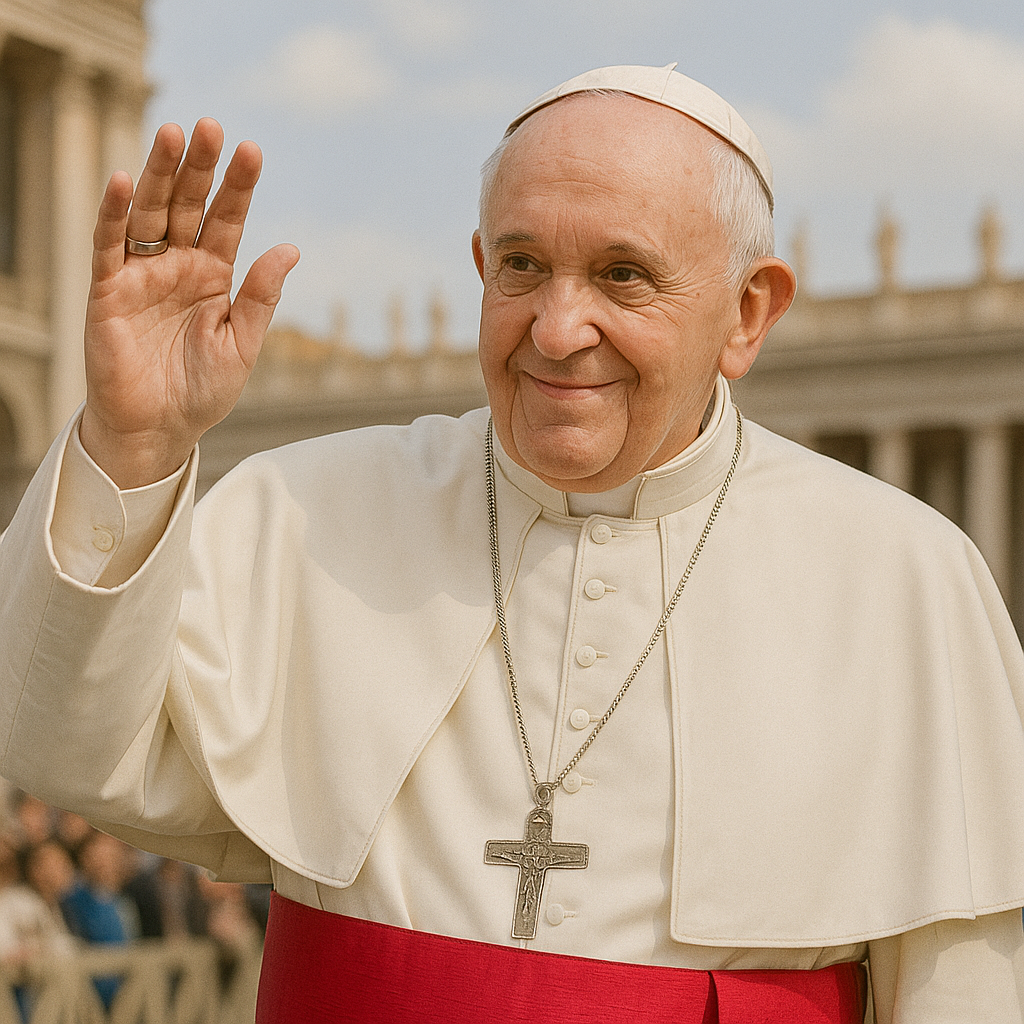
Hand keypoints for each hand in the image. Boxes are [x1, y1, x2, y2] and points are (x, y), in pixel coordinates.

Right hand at [80, 118, 299, 486]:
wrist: (158, 429)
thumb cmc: (202, 389)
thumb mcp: (242, 344)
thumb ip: (261, 297)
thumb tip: (291, 248)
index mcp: (214, 275)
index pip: (228, 219)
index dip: (239, 186)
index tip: (253, 150)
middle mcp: (178, 265)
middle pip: (188, 204)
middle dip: (198, 166)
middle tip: (210, 126)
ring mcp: (142, 274)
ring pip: (150, 213)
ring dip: (159, 174)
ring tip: (172, 133)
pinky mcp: (108, 290)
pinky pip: (109, 244)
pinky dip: (115, 212)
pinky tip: (126, 179)